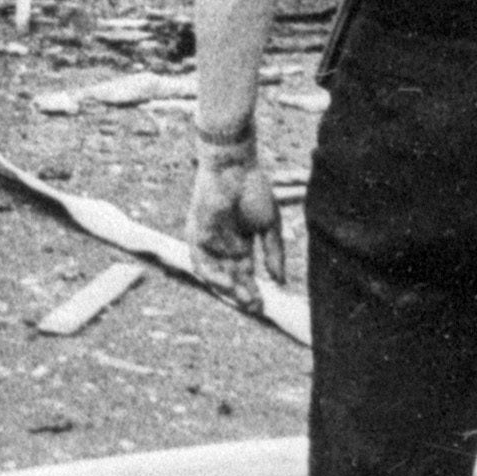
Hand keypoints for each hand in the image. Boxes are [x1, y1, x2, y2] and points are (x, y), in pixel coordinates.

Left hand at [188, 134, 288, 310]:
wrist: (234, 167)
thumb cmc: (254, 190)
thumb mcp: (269, 226)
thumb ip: (274, 253)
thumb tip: (280, 281)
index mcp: (241, 243)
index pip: (245, 273)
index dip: (254, 289)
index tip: (265, 304)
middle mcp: (223, 246)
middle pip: (231, 277)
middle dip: (243, 294)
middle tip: (256, 308)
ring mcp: (208, 241)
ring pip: (215, 274)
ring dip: (228, 289)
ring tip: (243, 299)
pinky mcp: (196, 235)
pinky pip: (200, 262)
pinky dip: (213, 275)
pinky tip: (227, 283)